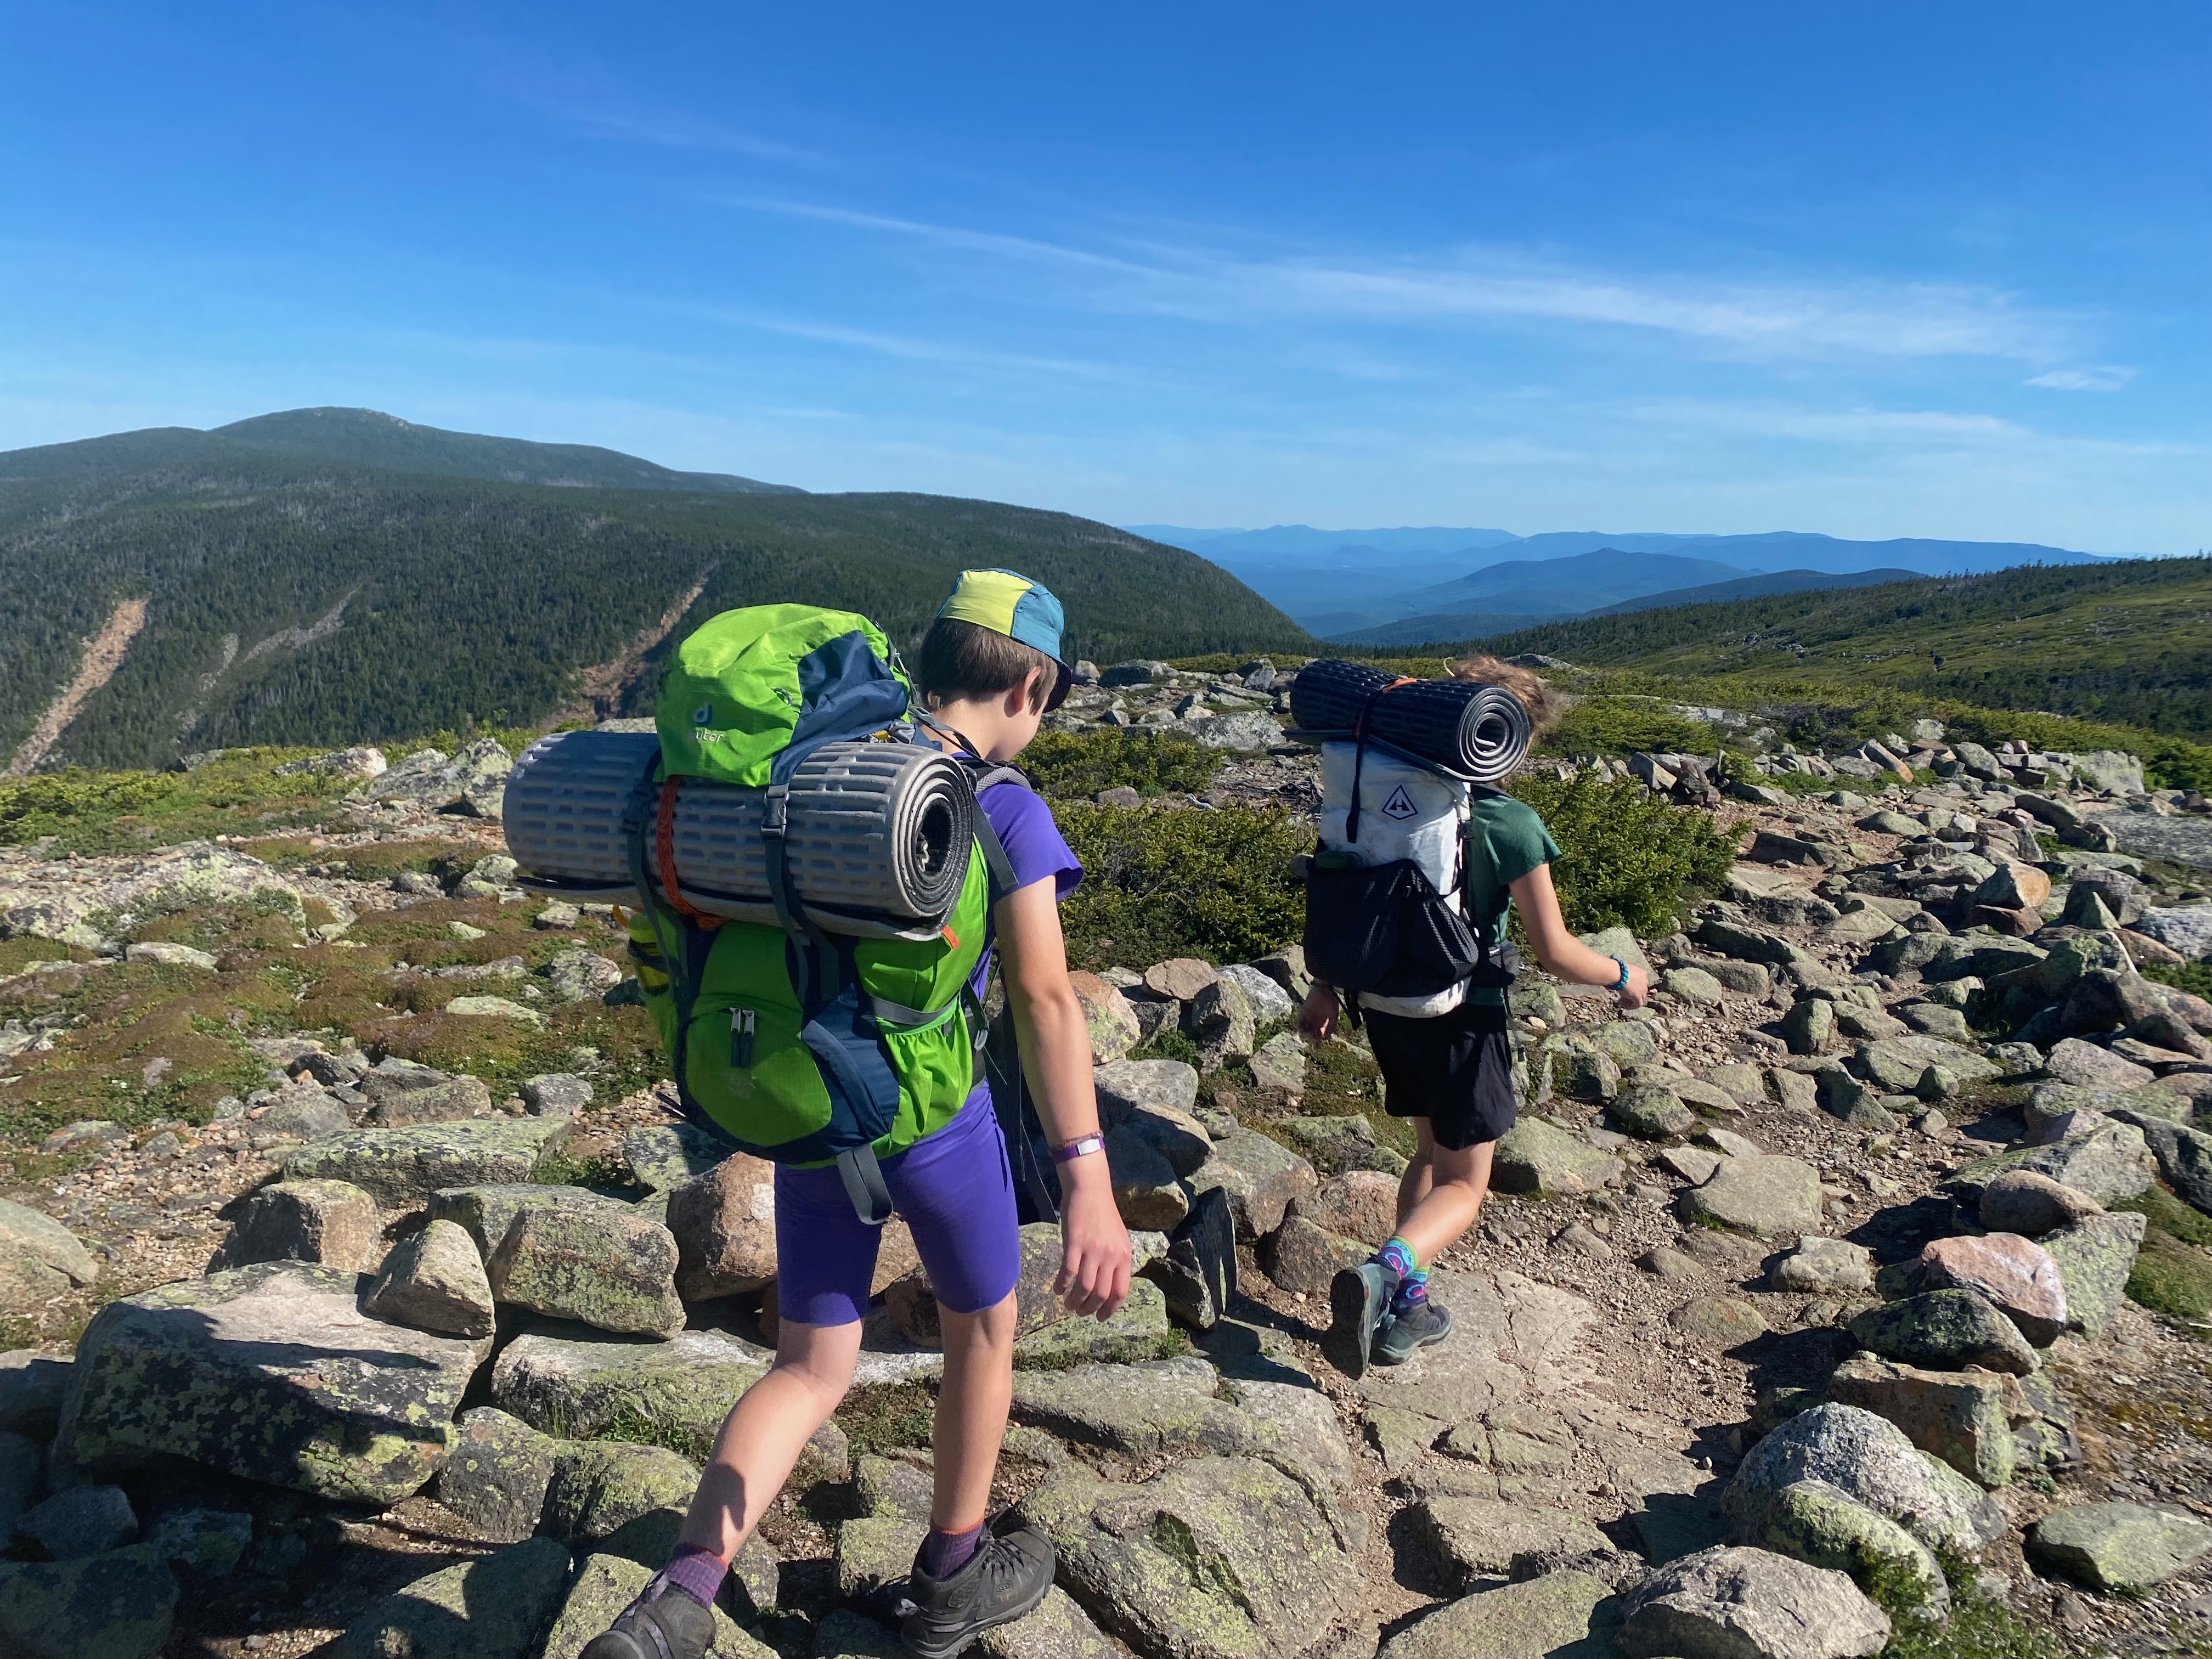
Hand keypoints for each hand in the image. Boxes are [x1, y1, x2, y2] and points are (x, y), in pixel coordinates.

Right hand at [1055, 1176, 1131, 1320]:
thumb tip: (1109, 1287)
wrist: (1090, 1189)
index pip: (1120, 1292)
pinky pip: (1068, 1272)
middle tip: (1079, 1312)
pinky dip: (1061, 1285)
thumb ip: (1116, 1261)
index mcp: (1124, 1256)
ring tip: (1068, 1304)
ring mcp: (1093, 1250)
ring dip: (1074, 1301)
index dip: (1109, 1309)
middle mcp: (1111, 1256)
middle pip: (1101, 1294)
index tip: (1100, 1317)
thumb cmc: (1103, 1214)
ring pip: (1084, 1288)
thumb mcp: (1118, 1239)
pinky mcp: (1075, 1244)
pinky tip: (1057, 1289)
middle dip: (1089, 1309)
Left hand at [1299, 982, 1339, 1041]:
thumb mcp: (1334, 1016)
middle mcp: (1314, 1021)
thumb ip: (1331, 1027)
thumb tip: (1328, 1038)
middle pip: (1311, 1033)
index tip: (1317, 1047)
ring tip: (1311, 1034)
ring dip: (1307, 1034)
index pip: (1319, 1035)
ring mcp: (1308, 1017)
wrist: (1325, 990)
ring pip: (1305, 1029)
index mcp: (1322, 1023)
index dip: (1318, 1042)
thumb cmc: (1332, 1002)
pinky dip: (1301, 1028)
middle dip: (1312, 1039)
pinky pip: (1299, 1022)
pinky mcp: (1303, 1012)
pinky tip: (1304, 1030)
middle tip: (1315, 1041)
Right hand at [1616, 961, 1650, 1009]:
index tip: (1627, 987)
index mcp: (1643, 974)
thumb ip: (1627, 975)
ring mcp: (1642, 990)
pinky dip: (1631, 1006)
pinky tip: (1623, 1004)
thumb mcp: (1625, 970)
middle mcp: (1645, 982)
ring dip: (1633, 1000)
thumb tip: (1620, 977)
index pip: (1642, 982)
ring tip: (1623, 1000)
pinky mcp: (1638, 997)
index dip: (1635, 986)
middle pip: (1643, 991)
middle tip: (1625, 994)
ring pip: (1641, 998)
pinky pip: (1637, 1004)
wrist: (1619, 973)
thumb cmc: (1618, 969)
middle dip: (1635, 994)